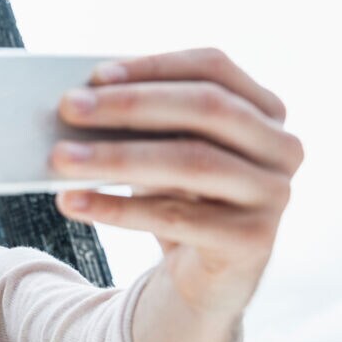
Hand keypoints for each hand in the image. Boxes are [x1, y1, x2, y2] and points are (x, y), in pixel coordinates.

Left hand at [51, 48, 303, 316]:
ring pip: (190, 163)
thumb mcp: (165, 149)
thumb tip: (79, 100)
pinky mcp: (253, 240)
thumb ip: (141, 120)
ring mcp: (273, 194)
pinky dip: (118, 209)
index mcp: (264, 108)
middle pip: (206, 109)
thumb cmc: (180, 195)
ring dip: (116, 157)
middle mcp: (281, 146)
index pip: (212, 68)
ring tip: (60, 158)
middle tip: (68, 107)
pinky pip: (177, 218)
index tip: (95, 75)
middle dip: (131, 105)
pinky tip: (74, 202)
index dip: (154, 66)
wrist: (205, 274)